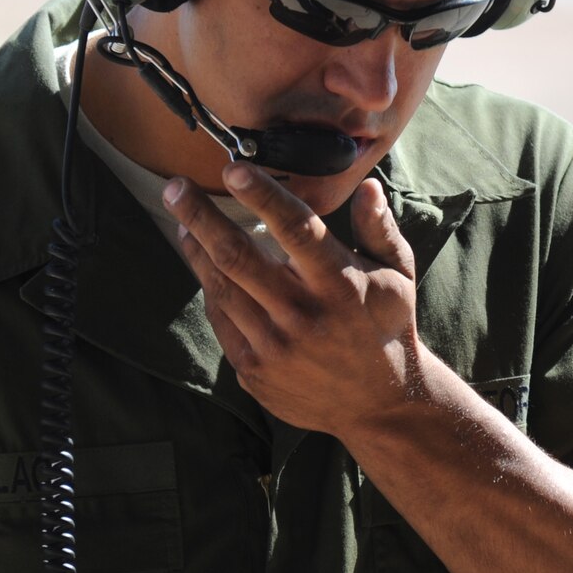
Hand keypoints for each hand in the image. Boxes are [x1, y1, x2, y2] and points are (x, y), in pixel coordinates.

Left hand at [164, 164, 421, 434]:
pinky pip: (222, 320)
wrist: (378, 404)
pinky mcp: (255, 370)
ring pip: (222, 287)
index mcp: (340, 284)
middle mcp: (304, 314)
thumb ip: (379, 229)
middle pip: (238, 256)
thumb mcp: (397, 276)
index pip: (295, 229)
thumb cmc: (387, 327)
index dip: (262, 196)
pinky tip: (205, 267)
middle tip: (176, 187)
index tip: (233, 168)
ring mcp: (275, 345)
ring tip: (182, 223)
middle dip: (201, 216)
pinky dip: (211, 289)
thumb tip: (366, 185)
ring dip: (196, 250)